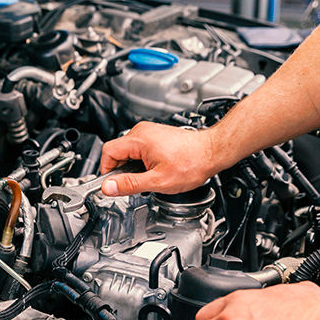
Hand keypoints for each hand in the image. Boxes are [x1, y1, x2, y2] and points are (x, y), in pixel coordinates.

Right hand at [100, 122, 217, 195]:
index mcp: (139, 139)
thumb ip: (130, 184)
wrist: (212, 152)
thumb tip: (108, 187)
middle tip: (134, 184)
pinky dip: (141, 162)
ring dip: (133, 167)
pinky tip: (155, 170)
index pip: (108, 152)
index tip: (114, 184)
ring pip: (128, 152)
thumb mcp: (158, 181)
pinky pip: (138, 149)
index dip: (108, 171)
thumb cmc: (192, 163)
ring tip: (149, 177)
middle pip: (117, 152)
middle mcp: (141, 131)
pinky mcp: (156, 136)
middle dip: (122, 171)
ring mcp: (149, 132)